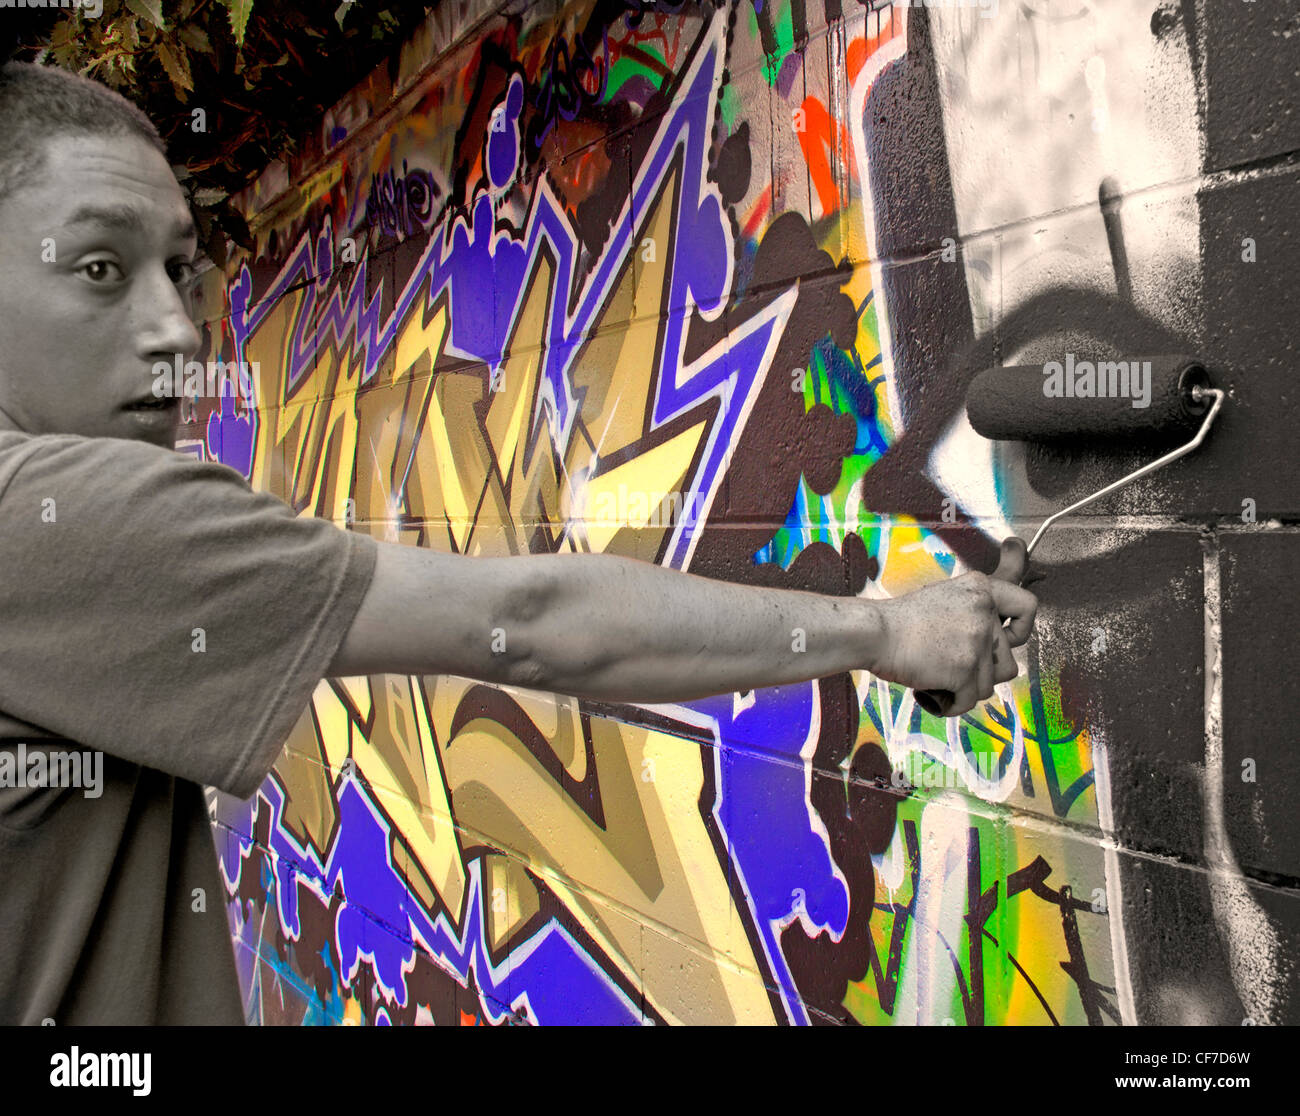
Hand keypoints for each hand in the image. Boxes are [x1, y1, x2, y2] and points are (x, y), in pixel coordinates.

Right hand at [870, 538, 1037, 715]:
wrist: (875, 633)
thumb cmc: (901, 620)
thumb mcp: (944, 598)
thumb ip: (975, 609)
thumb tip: (999, 623)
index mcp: (981, 589)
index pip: (1027, 606)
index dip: (1022, 629)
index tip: (1009, 639)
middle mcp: (985, 612)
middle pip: (1007, 661)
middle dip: (981, 672)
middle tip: (952, 665)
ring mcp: (977, 641)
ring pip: (990, 684)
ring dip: (966, 688)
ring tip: (938, 677)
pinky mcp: (965, 670)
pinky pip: (970, 701)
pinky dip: (952, 704)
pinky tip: (932, 694)